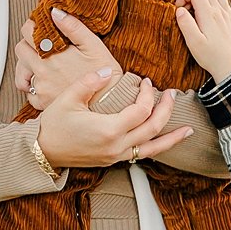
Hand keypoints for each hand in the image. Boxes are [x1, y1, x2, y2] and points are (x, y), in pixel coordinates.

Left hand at [14, 8, 118, 108]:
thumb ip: (73, 27)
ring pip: (21, 73)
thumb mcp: (93, 44)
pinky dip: (35, 87)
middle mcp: (42, 71)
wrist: (111, 101)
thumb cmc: (104, 73)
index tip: (38, 26)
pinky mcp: (44, 103)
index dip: (32, 25)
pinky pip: (30, 93)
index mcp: (52, 54)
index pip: (27, 32)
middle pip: (21, 50)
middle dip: (28, 44)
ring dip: (27, 66)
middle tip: (41, 44)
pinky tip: (47, 82)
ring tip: (41, 64)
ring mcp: (42, 88)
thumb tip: (55, 12)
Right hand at [35, 70, 191, 171]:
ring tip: (188, 130)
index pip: (141, 110)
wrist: (42, 152)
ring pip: (153, 148)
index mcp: (108, 129)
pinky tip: (164, 141)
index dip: (148, 93)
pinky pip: (142, 155)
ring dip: (172, 138)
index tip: (145, 81)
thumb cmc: (53, 126)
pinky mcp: (114, 160)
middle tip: (172, 95)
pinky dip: (157, 148)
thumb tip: (110, 69)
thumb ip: (90, 82)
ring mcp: (116, 155)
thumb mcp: (68, 98)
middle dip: (166, 109)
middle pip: (153, 128)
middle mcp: (117, 145)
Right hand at [174, 0, 230, 82]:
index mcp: (209, 15)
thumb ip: (186, 24)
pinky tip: (207, 12)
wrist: (229, 66)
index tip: (178, 8)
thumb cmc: (210, 56)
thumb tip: (180, 10)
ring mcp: (226, 14)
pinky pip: (223, 1)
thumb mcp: (194, 43)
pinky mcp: (230, 19)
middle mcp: (219, 11)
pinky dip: (213, 0)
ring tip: (195, 9)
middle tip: (184, 9)